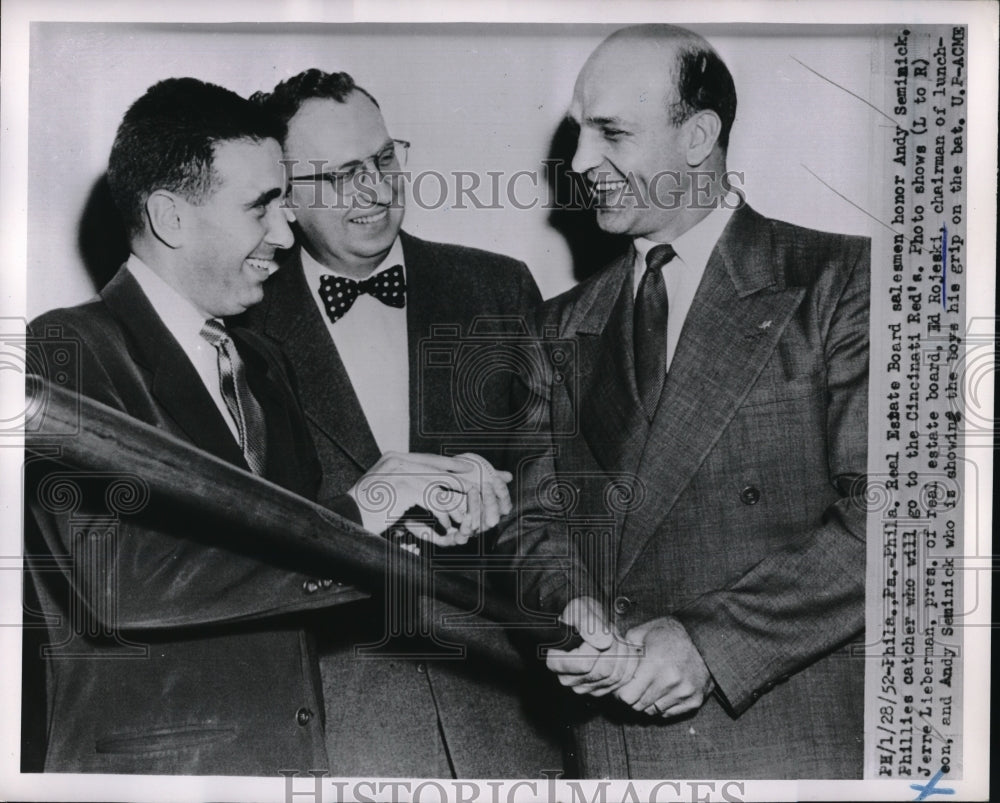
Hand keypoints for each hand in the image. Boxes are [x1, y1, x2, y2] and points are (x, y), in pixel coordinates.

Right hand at [348, 451, 511, 545]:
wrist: (346, 518)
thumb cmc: (366, 509)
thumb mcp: (388, 489)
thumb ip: (408, 483)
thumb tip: (434, 490)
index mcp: (397, 457)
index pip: (434, 459)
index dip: (457, 465)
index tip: (477, 470)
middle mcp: (400, 459)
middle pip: (443, 466)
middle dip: (470, 476)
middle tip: (495, 481)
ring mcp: (402, 471)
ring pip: (443, 482)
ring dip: (458, 500)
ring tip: (472, 512)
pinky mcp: (404, 486)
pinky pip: (434, 497)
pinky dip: (445, 511)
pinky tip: (452, 522)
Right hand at [545, 596, 640, 696]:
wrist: (592, 623)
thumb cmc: (582, 615)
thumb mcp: (580, 608)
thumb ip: (588, 622)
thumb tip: (603, 642)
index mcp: (556, 662)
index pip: (584, 664)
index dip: (596, 646)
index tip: (598, 631)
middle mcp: (568, 679)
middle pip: (603, 671)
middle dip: (613, 647)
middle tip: (610, 633)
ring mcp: (585, 687)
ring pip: (616, 675)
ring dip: (622, 652)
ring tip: (614, 639)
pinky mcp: (602, 690)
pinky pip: (625, 679)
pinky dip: (628, 661)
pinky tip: (620, 649)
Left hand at [615, 616, 713, 717]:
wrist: (704, 638)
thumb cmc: (669, 633)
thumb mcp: (643, 632)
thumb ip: (625, 648)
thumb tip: (609, 662)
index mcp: (655, 663)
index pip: (627, 697)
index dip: (621, 693)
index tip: (622, 686)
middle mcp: (671, 681)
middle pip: (638, 706)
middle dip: (633, 698)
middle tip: (635, 686)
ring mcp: (684, 693)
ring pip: (652, 712)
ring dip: (647, 702)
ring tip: (650, 686)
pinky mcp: (695, 700)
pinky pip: (668, 713)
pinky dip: (662, 705)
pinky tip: (664, 690)